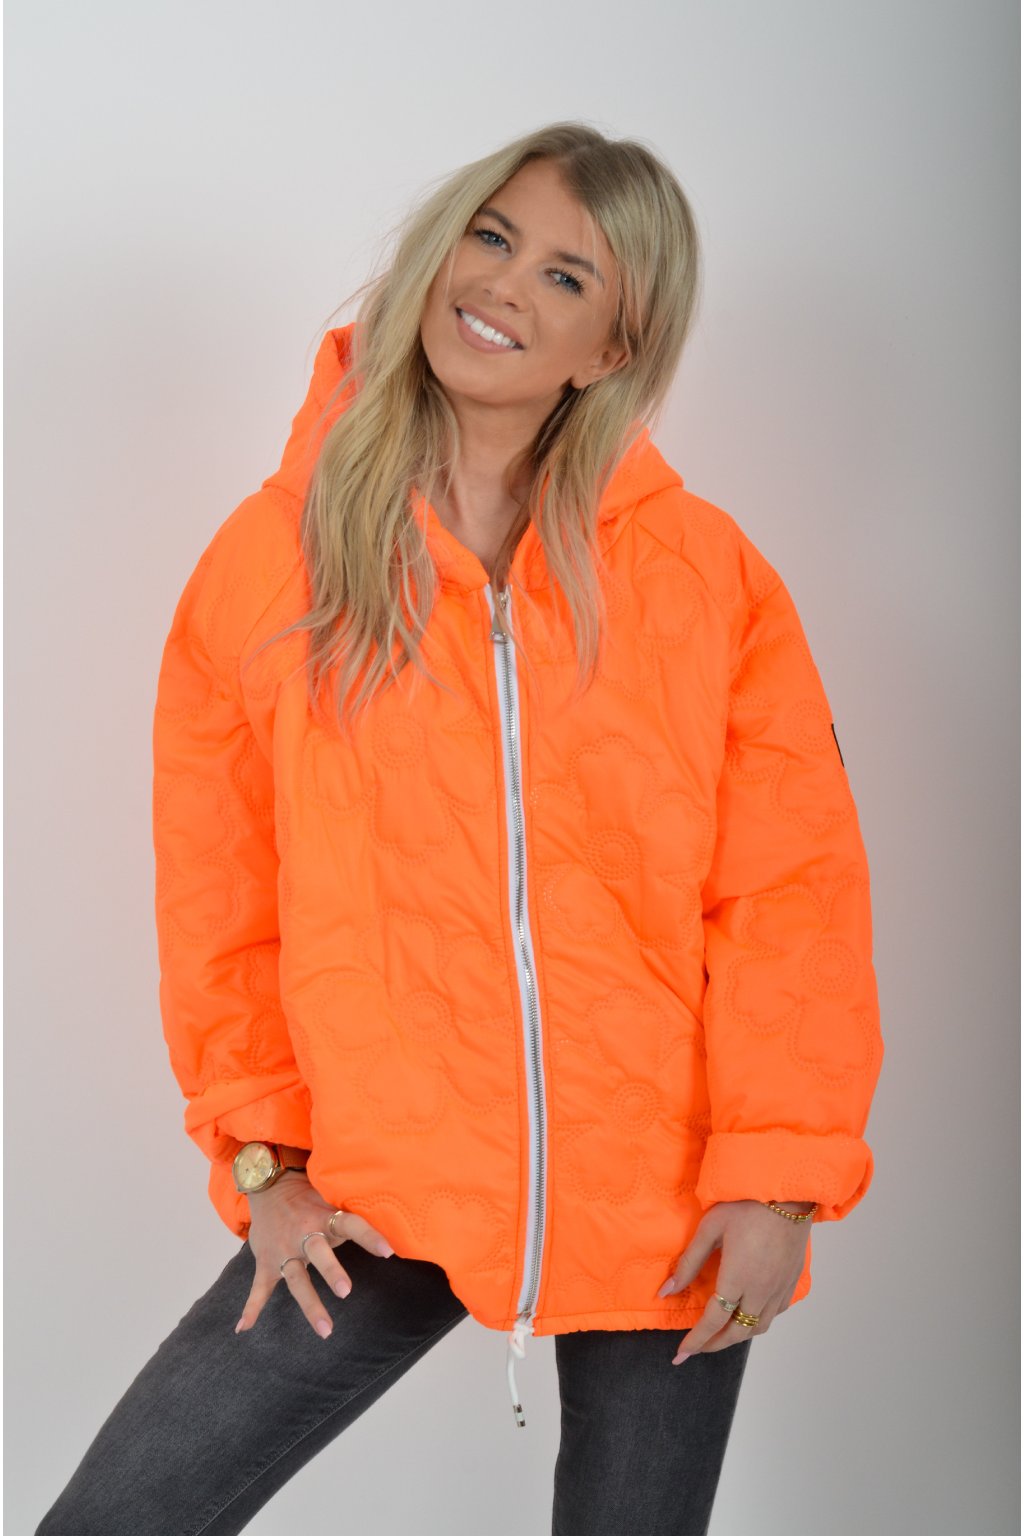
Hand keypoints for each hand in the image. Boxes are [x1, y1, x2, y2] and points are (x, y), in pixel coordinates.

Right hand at [234, 1173, 394, 1340]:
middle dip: (331, 1271)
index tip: (388, 1251)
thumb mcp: (330, 1197)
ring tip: (326, 1330)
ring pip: (297, 1280)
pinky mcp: (267, 1263)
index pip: (351, 1224)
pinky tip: (244, 1327)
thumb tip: (392, 1224)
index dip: (369, 1236)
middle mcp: (303, 1234)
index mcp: (323, 1216)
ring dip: (311, 1304)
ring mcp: (284, 1251)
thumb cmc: (308, 1196)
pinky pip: (258, 1288)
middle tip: (346, 1290)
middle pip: (319, 1253)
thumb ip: (351, 1214)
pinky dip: (251, 1307)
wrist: (268, 1185)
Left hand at [657, 1199, 811, 1363]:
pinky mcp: (792, 1281)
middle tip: (697, 1348)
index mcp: (737, 1279)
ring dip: (737, 1336)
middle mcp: (761, 1291)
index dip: (695, 1341)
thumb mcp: (710, 1228)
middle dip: (715, 1345)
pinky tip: (748, 1313)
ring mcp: (780, 1288)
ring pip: (758, 1327)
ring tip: (719, 1334)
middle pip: (737, 1332)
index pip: (712, 1321)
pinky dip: (758, 1321)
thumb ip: (689, 1262)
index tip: (680, 1354)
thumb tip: (665, 1291)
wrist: (789, 1193)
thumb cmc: (746, 1205)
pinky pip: (774, 1313)